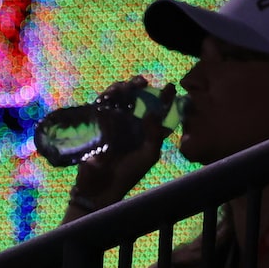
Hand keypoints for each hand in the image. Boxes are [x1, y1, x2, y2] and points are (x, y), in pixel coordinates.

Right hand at [68, 77, 167, 207]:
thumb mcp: (148, 154)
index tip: (170, 86)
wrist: (101, 186)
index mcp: (146, 131)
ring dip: (124, 88)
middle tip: (143, 81)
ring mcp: (114, 122)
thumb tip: (153, 113)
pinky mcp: (98, 123)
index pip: (157, 110)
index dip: (164, 98)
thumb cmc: (129, 172)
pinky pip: (102, 105)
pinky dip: (107, 95)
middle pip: (137, 99)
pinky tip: (113, 91)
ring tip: (129, 85)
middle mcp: (131, 124)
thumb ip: (155, 135)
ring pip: (119, 99)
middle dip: (140, 87)